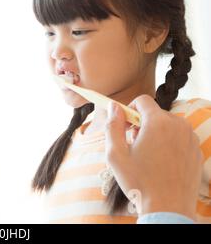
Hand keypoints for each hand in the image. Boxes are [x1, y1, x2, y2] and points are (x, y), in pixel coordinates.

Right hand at [104, 95, 202, 219]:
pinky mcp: (196, 151)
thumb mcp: (115, 154)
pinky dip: (168, 144)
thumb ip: (113, 126)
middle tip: (132, 144)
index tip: (124, 125)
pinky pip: (179, 138)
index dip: (129, 109)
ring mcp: (190, 139)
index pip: (142, 100)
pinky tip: (160, 163)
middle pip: (155, 113)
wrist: (168, 209)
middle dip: (142, 124)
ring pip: (168, 125)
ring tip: (147, 156)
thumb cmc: (139, 182)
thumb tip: (114, 107)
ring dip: (155, 133)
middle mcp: (178, 126)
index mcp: (158, 123)